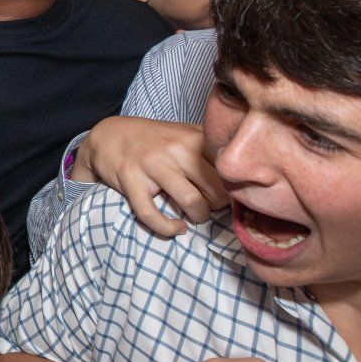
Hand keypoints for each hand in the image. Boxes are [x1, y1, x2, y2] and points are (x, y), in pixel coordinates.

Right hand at [72, 117, 226, 237]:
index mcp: (194, 137)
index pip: (230, 171)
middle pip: (217, 190)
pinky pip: (152, 214)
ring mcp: (152, 164)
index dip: (237, 190)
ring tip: (197, 216)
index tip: (234, 195)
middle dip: (220, 206)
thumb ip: (213, 146)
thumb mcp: (185, 133)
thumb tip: (250, 170)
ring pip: (192, 202)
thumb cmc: (155, 140)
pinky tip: (176, 228)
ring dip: (200, 217)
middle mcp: (175, 149)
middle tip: (213, 205)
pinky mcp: (131, 181)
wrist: (110, 135)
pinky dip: (168, 228)